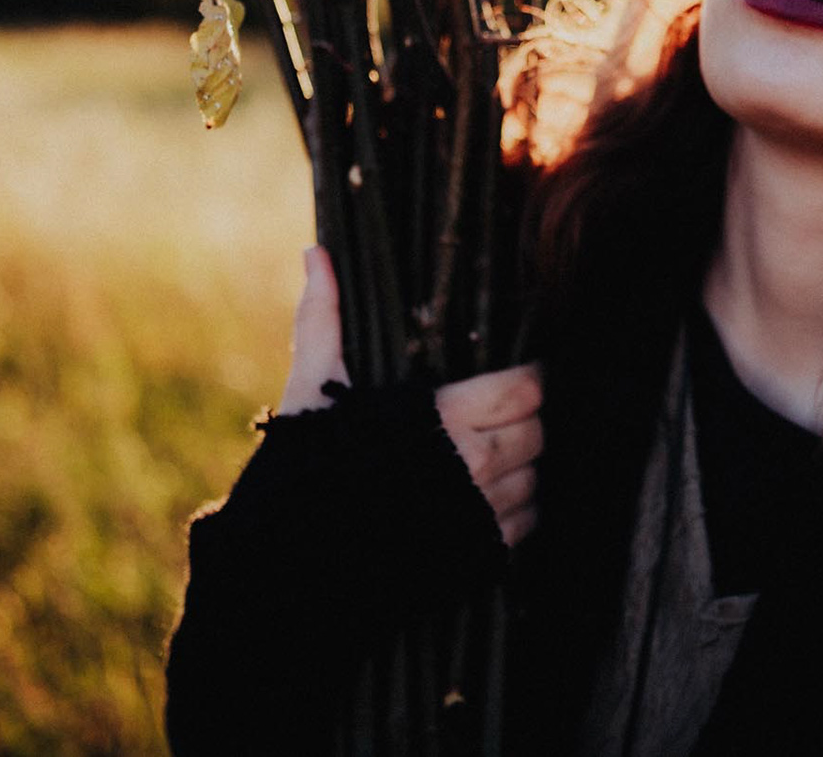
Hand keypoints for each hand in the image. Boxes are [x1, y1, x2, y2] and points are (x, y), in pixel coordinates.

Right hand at [278, 245, 543, 546]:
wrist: (285, 569)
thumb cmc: (300, 470)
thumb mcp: (311, 389)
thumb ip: (324, 319)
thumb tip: (316, 253)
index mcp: (442, 417)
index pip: (525, 387)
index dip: (526, 377)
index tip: (515, 373)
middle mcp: (473, 466)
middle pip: (537, 431)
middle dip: (524, 420)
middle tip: (501, 414)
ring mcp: (480, 517)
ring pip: (535, 478)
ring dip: (521, 466)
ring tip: (492, 455)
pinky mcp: (479, 558)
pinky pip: (525, 526)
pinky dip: (515, 512)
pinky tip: (484, 500)